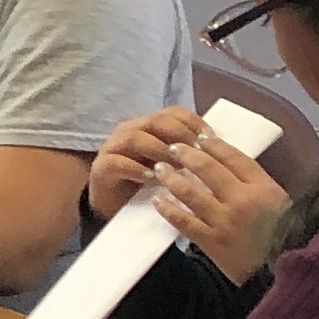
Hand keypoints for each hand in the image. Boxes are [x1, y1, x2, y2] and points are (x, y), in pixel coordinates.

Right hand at [86, 106, 209, 218]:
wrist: (115, 205)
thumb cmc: (148, 182)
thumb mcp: (171, 163)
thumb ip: (187, 151)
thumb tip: (217, 146)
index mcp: (148, 125)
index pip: (173, 112)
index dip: (193, 122)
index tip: (211, 139)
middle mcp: (129, 130)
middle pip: (155, 121)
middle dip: (179, 135)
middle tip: (195, 153)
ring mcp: (112, 147)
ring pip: (134, 138)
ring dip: (158, 150)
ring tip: (174, 166)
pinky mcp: (101, 167)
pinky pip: (118, 163)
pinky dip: (137, 169)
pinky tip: (153, 179)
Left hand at [150, 135, 287, 285]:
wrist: (286, 270)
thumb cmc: (288, 235)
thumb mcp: (282, 203)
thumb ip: (259, 186)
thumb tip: (233, 169)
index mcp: (265, 187)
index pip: (235, 158)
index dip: (215, 146)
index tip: (200, 137)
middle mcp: (243, 200)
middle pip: (208, 169)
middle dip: (187, 155)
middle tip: (173, 147)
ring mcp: (225, 221)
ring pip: (190, 192)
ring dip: (171, 178)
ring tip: (159, 168)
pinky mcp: (211, 241)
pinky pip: (183, 221)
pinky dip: (168, 209)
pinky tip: (158, 200)